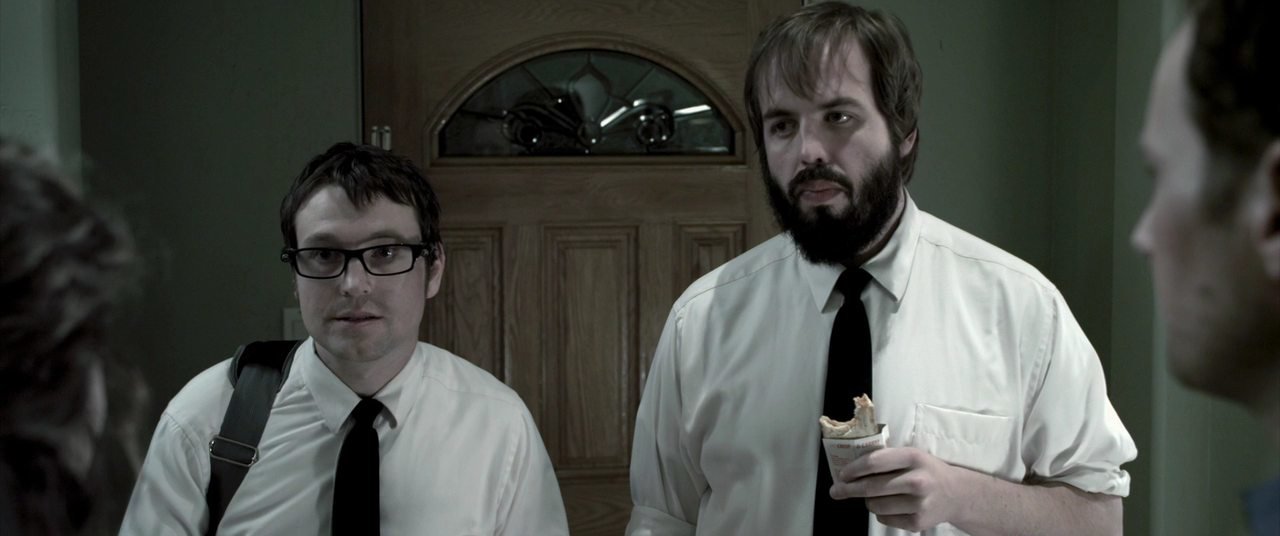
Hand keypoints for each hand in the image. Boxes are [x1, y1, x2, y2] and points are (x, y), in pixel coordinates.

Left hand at [830, 447, 969, 531]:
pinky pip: (884, 518)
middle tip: (836, 491)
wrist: (956, 494)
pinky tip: (890, 505)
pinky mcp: (917, 522)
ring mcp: (918, 504)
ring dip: (867, 501)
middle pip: (871, 487)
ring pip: (875, 505)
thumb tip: (850, 468)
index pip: (874, 462)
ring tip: (873, 495)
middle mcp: (917, 481)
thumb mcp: (912, 455)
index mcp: (913, 458)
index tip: (842, 474)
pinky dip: (880, 512)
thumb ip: (886, 458)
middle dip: (848, 489)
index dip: (853, 469)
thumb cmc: (927, 471)